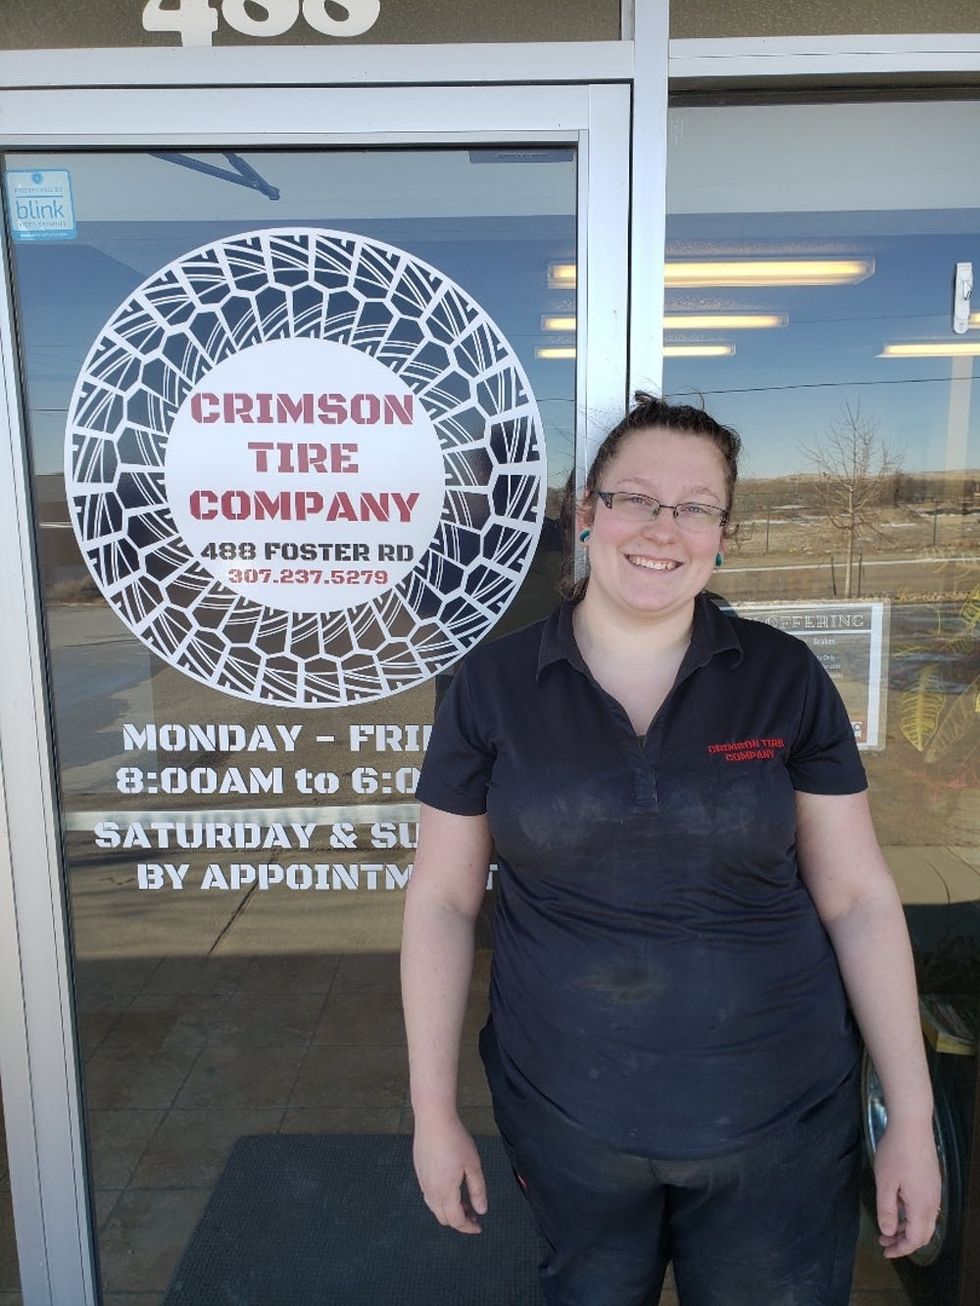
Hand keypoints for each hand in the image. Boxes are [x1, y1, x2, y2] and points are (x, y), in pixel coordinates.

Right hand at [412, 1112, 487, 1234]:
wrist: (433, 1119)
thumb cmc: (456, 1140)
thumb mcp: (473, 1165)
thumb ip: (478, 1190)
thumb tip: (481, 1210)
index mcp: (445, 1192)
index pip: (456, 1220)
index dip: (468, 1227)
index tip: (479, 1227)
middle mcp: (430, 1191)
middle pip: (443, 1217)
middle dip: (459, 1220)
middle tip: (474, 1212)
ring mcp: (422, 1181)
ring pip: (434, 1207)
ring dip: (449, 1209)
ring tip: (464, 1201)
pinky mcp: (419, 1172)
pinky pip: (429, 1194)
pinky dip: (441, 1199)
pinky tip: (451, 1186)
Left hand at [874, 1116, 941, 1257]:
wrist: (912, 1125)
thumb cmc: (896, 1153)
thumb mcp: (885, 1182)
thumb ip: (887, 1210)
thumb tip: (889, 1233)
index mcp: (922, 1206)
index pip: (915, 1239)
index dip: (901, 1249)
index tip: (884, 1251)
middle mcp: (933, 1203)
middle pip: (923, 1234)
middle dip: (904, 1241)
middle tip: (884, 1241)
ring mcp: (935, 1192)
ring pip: (925, 1221)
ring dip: (908, 1228)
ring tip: (888, 1226)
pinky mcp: (933, 1182)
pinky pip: (925, 1208)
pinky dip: (912, 1215)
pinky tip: (898, 1205)